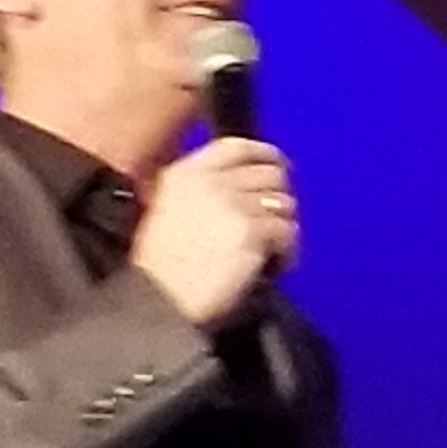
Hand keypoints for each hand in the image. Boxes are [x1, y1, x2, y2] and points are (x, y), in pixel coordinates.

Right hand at [131, 136, 297, 327]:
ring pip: (284, 203)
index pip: (238, 146)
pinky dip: (288, 251)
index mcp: (186, 173)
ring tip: (274, 250)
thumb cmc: (160, 269)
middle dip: (280, 197)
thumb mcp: (166, 211)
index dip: (266, 154)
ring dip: (285, 227)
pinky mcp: (251, 233)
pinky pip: (288, 232)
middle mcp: (211, 182)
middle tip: (278, 221)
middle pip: (270, 173)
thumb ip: (200, 191)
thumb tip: (245, 186)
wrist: (158, 301)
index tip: (280, 167)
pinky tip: (276, 266)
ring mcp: (233, 205)